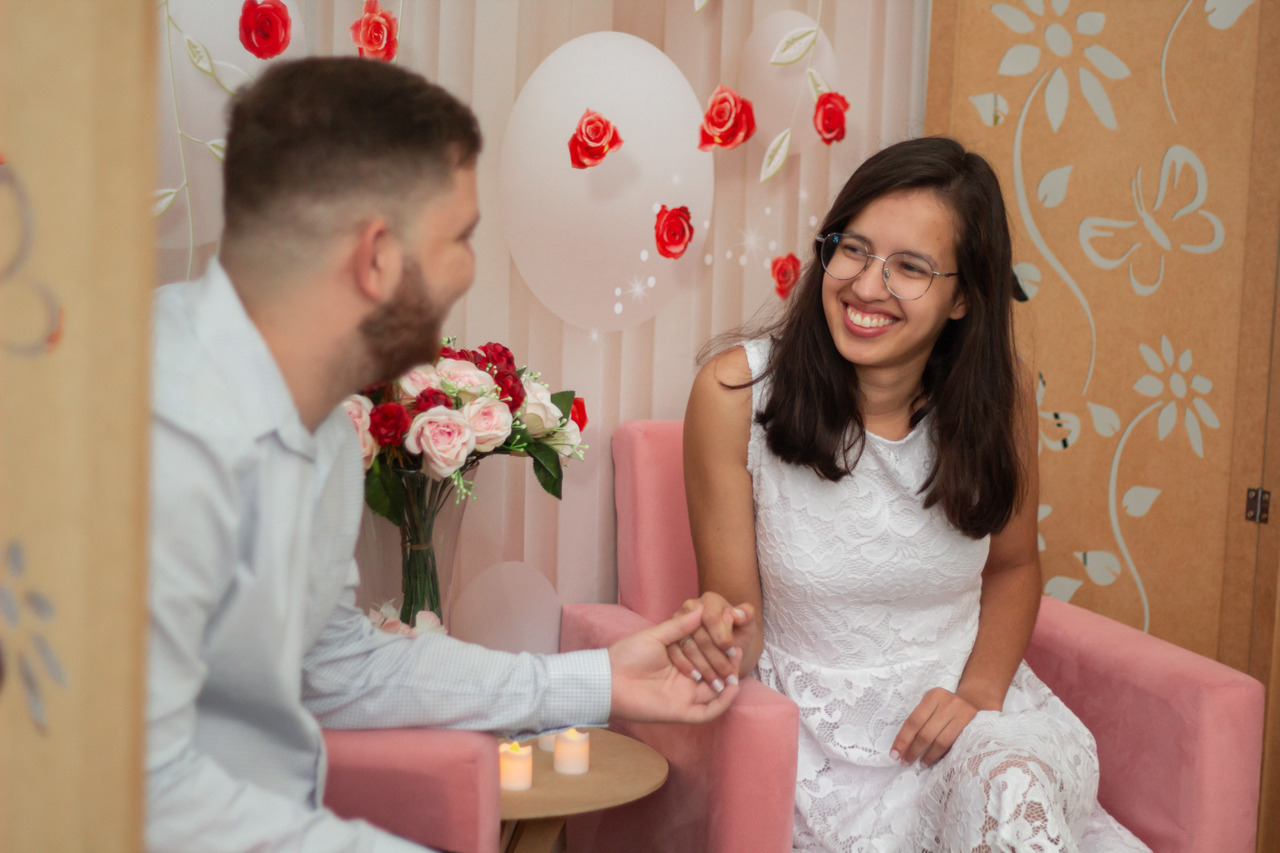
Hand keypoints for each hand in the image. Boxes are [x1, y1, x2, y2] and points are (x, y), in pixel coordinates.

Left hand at [608, 604, 740, 723]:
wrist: (609, 680)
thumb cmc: (627, 655)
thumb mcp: (656, 636)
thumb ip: (680, 626)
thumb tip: (701, 607)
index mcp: (679, 661)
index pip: (706, 654)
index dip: (719, 646)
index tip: (731, 632)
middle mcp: (685, 680)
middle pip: (714, 673)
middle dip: (727, 663)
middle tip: (737, 649)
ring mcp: (684, 696)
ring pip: (715, 692)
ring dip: (729, 681)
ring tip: (737, 666)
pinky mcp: (681, 712)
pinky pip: (708, 712)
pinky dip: (723, 702)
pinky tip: (732, 688)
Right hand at [665, 592, 754, 689]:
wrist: (727, 646)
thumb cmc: (738, 634)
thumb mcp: (747, 626)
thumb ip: (746, 617)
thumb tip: (737, 614)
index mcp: (710, 601)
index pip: (711, 617)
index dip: (722, 636)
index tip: (733, 653)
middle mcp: (690, 607)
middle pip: (699, 634)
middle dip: (716, 658)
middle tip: (728, 676)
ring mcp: (677, 622)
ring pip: (688, 646)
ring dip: (704, 666)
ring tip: (718, 683)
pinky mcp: (669, 637)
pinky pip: (674, 653)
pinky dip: (687, 667)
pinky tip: (699, 679)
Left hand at [891, 687, 978, 766]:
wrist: (974, 701)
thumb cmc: (946, 706)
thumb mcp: (933, 704)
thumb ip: (921, 719)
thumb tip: (902, 745)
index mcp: (933, 696)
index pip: (913, 721)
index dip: (903, 739)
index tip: (894, 754)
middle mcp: (947, 702)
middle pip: (925, 732)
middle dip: (913, 750)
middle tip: (905, 762)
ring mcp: (961, 713)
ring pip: (940, 741)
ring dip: (927, 756)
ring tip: (920, 764)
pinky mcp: (972, 724)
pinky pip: (953, 744)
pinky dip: (941, 754)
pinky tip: (934, 760)